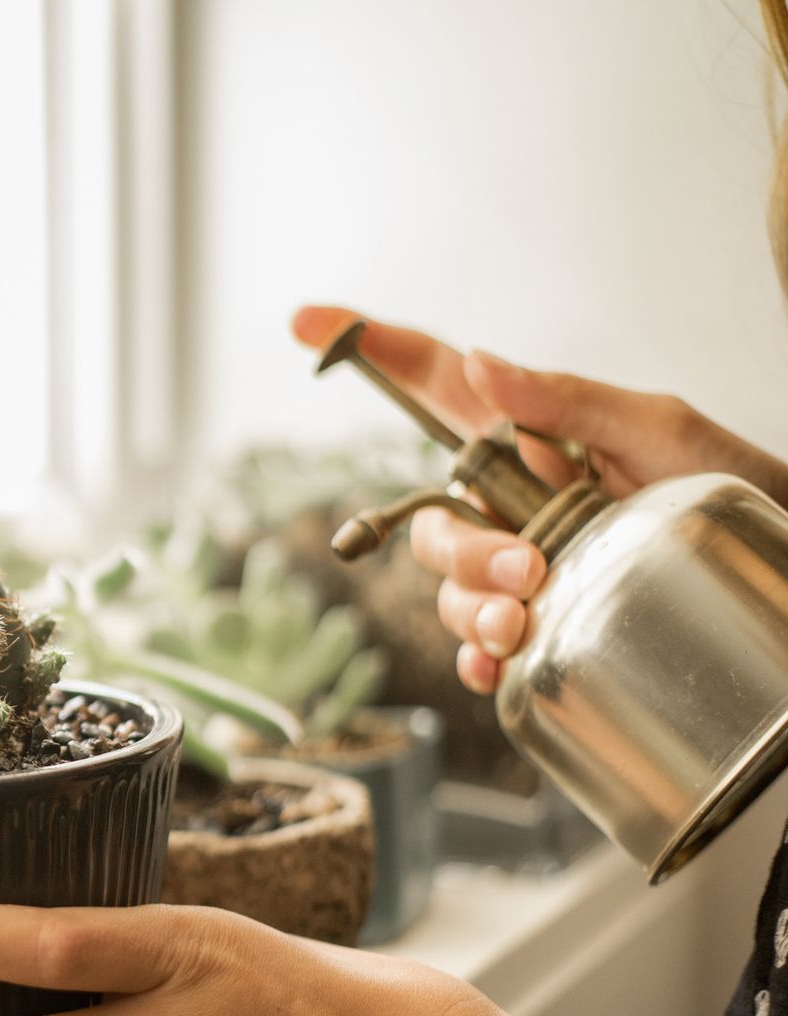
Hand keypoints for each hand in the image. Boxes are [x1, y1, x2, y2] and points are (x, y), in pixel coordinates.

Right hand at [291, 305, 787, 692]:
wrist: (785, 562)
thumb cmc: (735, 485)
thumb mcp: (660, 427)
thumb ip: (567, 400)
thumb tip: (481, 363)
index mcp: (528, 439)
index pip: (429, 383)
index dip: (368, 347)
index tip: (308, 320)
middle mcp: (510, 503)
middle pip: (429, 519)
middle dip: (463, 550)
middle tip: (528, 569)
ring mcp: (520, 565)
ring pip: (447, 588)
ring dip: (474, 609)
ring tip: (529, 622)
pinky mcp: (538, 622)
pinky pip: (476, 647)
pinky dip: (481, 658)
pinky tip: (502, 662)